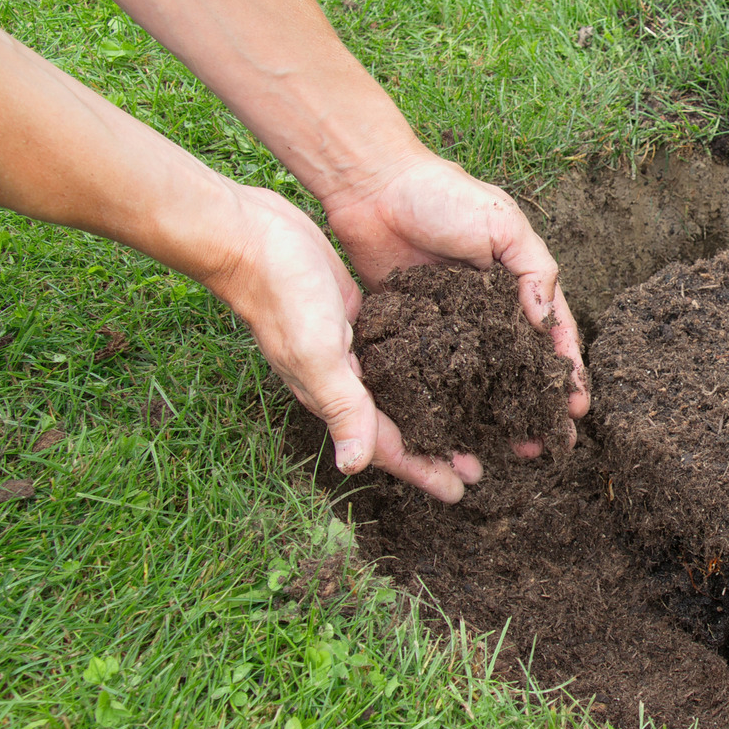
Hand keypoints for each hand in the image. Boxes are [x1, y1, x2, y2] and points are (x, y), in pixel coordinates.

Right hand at [208, 184, 479, 501]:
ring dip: (434, 410)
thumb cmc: (281, 295)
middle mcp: (344, 381)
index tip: (460, 492)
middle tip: (479, 464)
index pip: (386, 447)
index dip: (423, 471)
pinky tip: (447, 365)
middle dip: (436, 448)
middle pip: (399, 426)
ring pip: (399, 393)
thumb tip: (353, 467)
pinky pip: (395, 354)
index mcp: (334, 396)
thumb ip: (341, 406)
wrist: (249, 236)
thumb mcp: (317, 353)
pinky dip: (421, 368)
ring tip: (470, 420)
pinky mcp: (357, 319)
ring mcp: (350, 351)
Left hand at [320, 152, 589, 455]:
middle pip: (518, 369)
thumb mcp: (503, 224)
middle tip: (548, 444)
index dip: (567, 372)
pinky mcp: (410, 332)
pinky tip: (453, 430)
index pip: (552, 335)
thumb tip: (547, 321)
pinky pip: (430, 373)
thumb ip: (532, 270)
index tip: (576, 409)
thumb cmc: (442, 195)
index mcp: (517, 284)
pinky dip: (444, 402)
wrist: (371, 185)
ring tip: (507, 449)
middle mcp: (487, 311)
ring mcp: (449, 326)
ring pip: (478, 380)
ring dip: (494, 414)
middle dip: (535, 406)